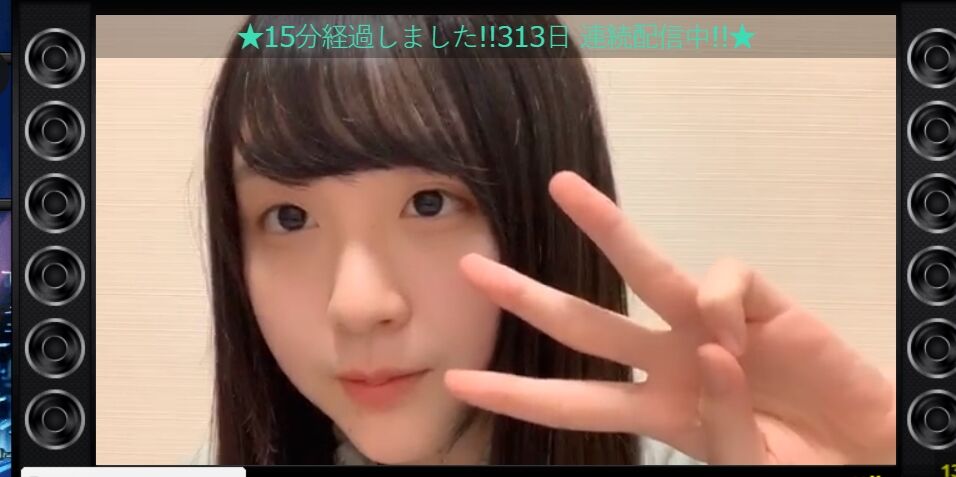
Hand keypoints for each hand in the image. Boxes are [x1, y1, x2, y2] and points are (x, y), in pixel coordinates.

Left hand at [444, 171, 895, 464]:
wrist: (866, 447)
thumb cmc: (803, 461)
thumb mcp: (745, 463)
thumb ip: (718, 420)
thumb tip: (707, 350)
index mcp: (657, 407)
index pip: (571, 401)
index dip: (516, 392)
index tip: (461, 381)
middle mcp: (670, 359)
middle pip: (583, 324)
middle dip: (527, 298)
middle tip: (470, 269)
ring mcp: (708, 324)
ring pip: (645, 267)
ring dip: (604, 227)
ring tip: (564, 190)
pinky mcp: (754, 297)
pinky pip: (718, 279)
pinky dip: (721, 304)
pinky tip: (742, 336)